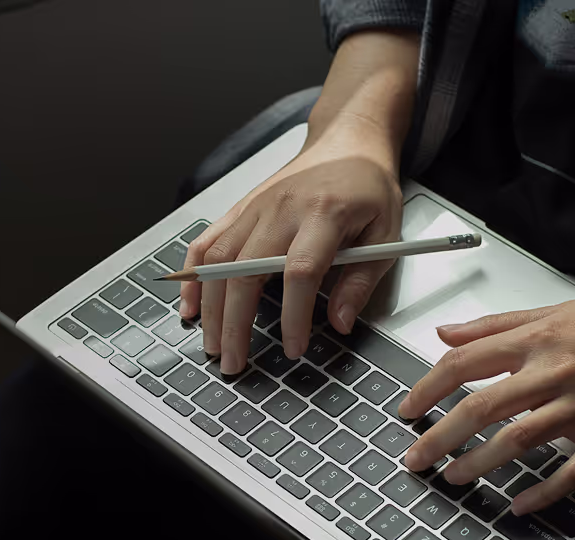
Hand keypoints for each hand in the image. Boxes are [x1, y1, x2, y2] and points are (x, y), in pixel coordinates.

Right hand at [179, 127, 403, 372]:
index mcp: (323, 214)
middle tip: (234, 362)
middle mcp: (281, 209)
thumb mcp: (385, 234)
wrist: (346, 141)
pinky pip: (206, 241)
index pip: (300, 272)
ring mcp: (255, 207)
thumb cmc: (367, 187)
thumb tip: (339, 322)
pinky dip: (193, 274)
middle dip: (234, 323)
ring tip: (212, 344)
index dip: (293, 316)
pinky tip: (189, 305)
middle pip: (246, 271)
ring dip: (209, 307)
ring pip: (218, 261)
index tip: (293, 348)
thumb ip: (361, 281)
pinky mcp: (240, 208)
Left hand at [399, 267, 574, 514]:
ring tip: (453, 477)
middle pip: (483, 406)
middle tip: (415, 457)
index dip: (428, 388)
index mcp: (540, 337)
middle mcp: (557, 370)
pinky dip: (544, 492)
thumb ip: (496, 326)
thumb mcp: (556, 311)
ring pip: (520, 439)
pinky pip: (574, 471)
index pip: (466, 362)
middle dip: (440, 435)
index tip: (407, 409)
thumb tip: (446, 333)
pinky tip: (519, 504)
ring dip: (479, 463)